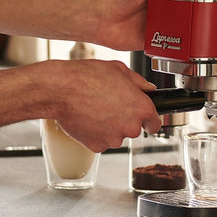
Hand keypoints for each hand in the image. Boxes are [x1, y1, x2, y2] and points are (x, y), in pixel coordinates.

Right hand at [44, 58, 163, 151]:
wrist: (61, 89)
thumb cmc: (87, 76)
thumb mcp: (119, 69)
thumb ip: (139, 82)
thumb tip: (149, 89)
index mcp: (141, 108)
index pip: (155, 124)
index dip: (149, 120)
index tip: (144, 119)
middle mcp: (131, 127)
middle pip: (133, 129)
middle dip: (124, 119)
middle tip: (109, 104)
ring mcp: (114, 139)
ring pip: (116, 135)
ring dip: (109, 126)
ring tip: (94, 108)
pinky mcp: (97, 146)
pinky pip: (100, 141)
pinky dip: (95, 132)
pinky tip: (87, 117)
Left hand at [91, 0, 204, 50]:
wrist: (98, 17)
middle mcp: (161, 6)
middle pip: (187, 10)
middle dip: (196, 13)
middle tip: (204, 14)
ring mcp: (157, 23)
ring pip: (182, 28)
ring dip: (189, 30)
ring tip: (195, 29)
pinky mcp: (153, 40)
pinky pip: (171, 44)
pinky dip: (178, 45)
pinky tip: (183, 43)